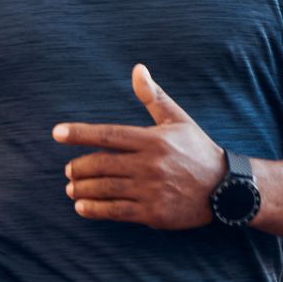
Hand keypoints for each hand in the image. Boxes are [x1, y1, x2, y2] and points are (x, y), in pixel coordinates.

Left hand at [53, 64, 225, 228]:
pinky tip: (81, 206)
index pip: (109, 134)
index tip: (57, 133)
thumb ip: (153, 96)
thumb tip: (137, 69)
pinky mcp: (153, 212)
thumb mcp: (178, 120)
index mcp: (153, 139)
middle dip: (79, 167)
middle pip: (101, 164)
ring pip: (104, 189)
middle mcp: (149, 164)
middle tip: (69, 169)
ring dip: (81, 188)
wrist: (225, 189)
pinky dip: (94, 209)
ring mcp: (151, 190)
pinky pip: (115, 211)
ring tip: (71, 187)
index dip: (80, 134)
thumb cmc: (197, 150)